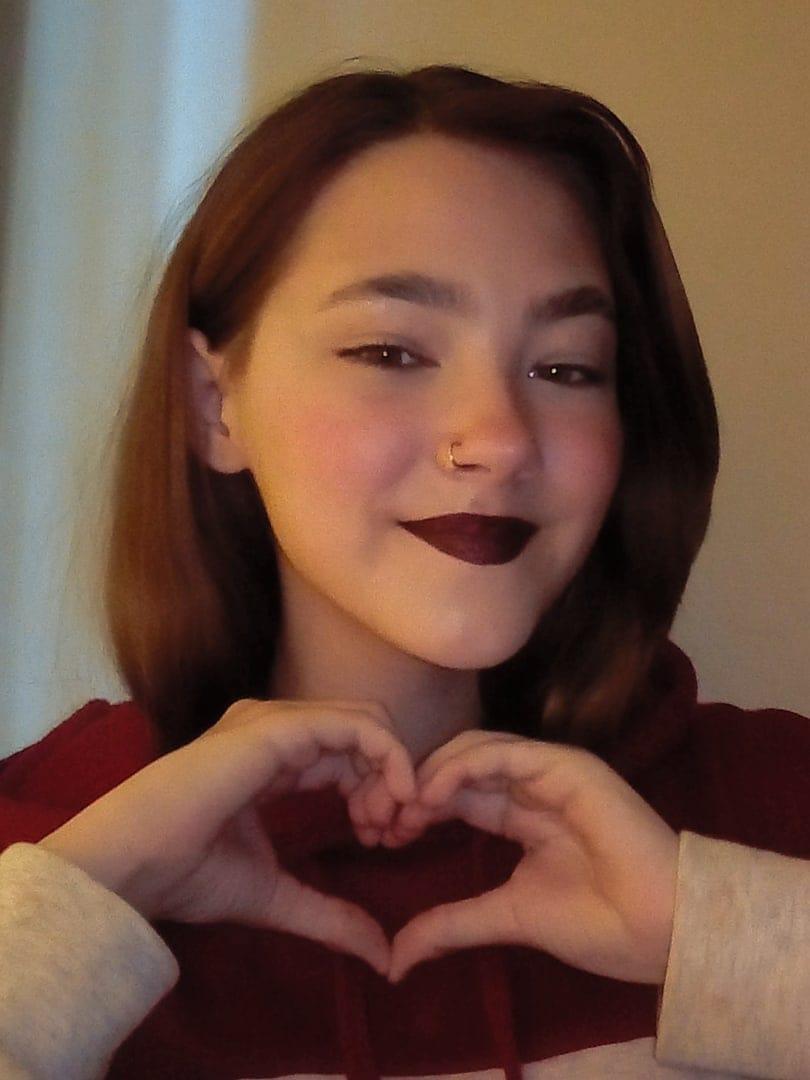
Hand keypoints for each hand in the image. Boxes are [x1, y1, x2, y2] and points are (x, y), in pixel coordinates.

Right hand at [38, 700, 414, 975]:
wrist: (135, 865)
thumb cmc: (188, 874)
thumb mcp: (276, 896)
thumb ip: (330, 915)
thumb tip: (384, 957)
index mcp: (275, 756)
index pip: (348, 754)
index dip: (377, 791)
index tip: (380, 841)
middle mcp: (279, 729)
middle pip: (365, 735)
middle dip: (391, 781)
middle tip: (391, 835)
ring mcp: (278, 722)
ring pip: (367, 723)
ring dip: (392, 771)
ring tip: (381, 825)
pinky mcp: (279, 727)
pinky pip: (356, 726)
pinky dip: (388, 757)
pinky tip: (389, 800)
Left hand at [367, 731, 678, 984]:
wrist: (659, 929)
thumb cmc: (596, 924)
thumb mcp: (506, 917)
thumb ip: (452, 924)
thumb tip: (395, 959)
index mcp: (521, 815)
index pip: (457, 795)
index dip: (418, 808)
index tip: (381, 835)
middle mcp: (532, 786)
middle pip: (459, 767)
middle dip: (415, 787)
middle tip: (379, 818)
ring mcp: (549, 770)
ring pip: (475, 750)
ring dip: (432, 774)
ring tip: (403, 809)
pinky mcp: (565, 765)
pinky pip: (503, 752)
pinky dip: (462, 767)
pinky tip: (433, 795)